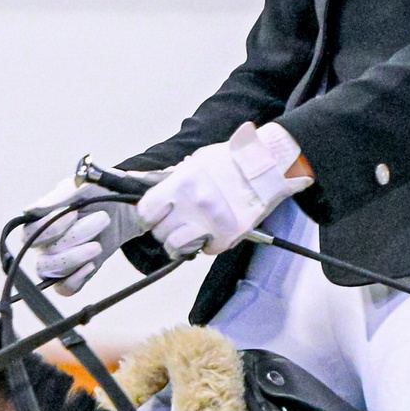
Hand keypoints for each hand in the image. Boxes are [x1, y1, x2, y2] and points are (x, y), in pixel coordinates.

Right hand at [20, 173, 143, 294]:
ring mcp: (57, 261)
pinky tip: (92, 265)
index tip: (74, 212)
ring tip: (98, 246)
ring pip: (48, 270)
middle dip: (73, 237)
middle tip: (102, 218)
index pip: (29, 232)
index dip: (50, 226)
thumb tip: (31, 210)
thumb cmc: (100, 195)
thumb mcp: (85, 187)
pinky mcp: (72, 276)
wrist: (125, 210)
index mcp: (41, 219)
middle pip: (42, 252)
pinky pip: (63, 288)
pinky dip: (76, 279)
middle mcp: (44, 242)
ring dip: (74, 258)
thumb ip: (59, 196)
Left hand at [136, 123, 311, 259]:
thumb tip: (143, 186)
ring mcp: (211, 222)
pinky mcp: (228, 235)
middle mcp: (194, 204)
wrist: (267, 165)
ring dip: (180, 243)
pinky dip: (207, 244)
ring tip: (189, 233)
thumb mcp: (195, 162)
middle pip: (159, 232)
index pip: (146, 212)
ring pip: (177, 247)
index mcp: (181, 183)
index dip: (145, 218)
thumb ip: (170, 178)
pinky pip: (205, 250)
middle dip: (164, 230)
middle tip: (175, 224)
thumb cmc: (229, 160)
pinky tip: (212, 231)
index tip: (151, 219)